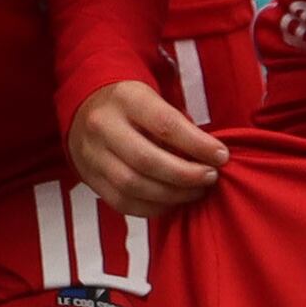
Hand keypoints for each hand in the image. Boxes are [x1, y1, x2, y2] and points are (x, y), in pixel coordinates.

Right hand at [66, 81, 229, 216]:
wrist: (84, 108)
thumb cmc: (132, 105)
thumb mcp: (153, 98)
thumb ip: (178, 123)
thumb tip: (212, 155)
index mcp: (125, 98)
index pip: (165, 125)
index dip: (197, 145)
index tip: (221, 156)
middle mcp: (103, 126)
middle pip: (147, 160)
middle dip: (186, 175)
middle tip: (210, 177)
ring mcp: (92, 155)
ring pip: (133, 186)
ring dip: (172, 195)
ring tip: (196, 191)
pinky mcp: (89, 178)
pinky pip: (122, 202)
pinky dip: (152, 208)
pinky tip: (172, 202)